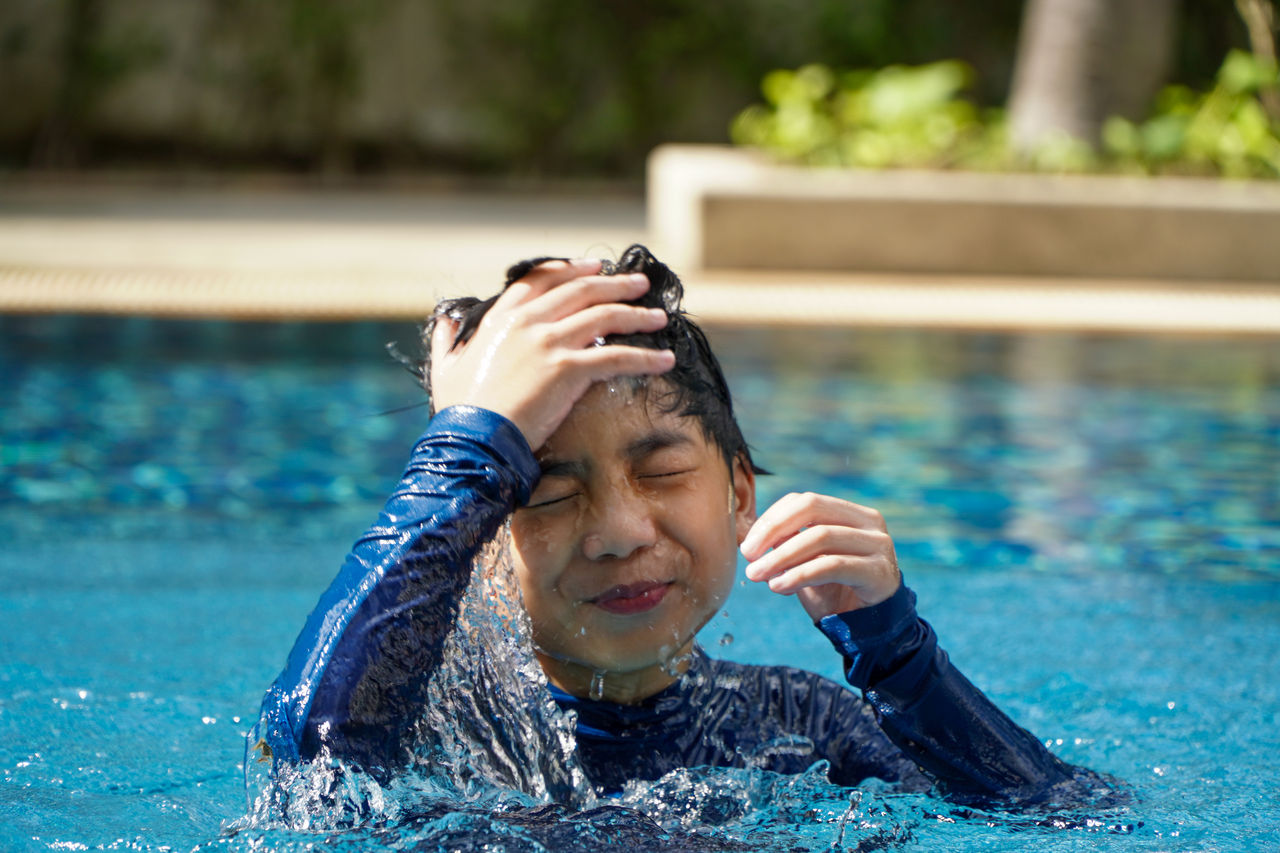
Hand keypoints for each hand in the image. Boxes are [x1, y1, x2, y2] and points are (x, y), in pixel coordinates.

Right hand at [429, 258, 673, 450]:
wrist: (472, 440)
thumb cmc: (459, 411)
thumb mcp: (445, 368)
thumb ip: (447, 340)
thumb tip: (442, 321)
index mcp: (501, 319)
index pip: (542, 279)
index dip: (571, 269)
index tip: (594, 267)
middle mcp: (529, 323)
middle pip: (582, 290)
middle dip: (615, 285)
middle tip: (640, 284)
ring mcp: (550, 343)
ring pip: (605, 317)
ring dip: (637, 316)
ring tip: (659, 318)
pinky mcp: (568, 370)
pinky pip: (617, 358)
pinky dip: (646, 358)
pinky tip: (664, 360)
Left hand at [739, 492, 900, 621]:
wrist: (866, 627)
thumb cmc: (833, 591)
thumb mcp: (805, 563)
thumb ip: (786, 545)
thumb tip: (750, 539)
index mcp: (849, 513)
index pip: (805, 501)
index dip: (771, 518)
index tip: (748, 544)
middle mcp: (868, 522)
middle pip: (812, 508)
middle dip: (773, 529)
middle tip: (747, 554)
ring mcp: (878, 544)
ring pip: (820, 536)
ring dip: (781, 556)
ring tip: (756, 574)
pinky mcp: (879, 571)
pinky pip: (832, 566)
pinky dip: (799, 574)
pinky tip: (778, 586)